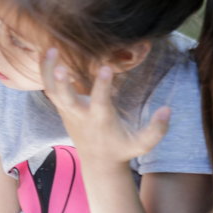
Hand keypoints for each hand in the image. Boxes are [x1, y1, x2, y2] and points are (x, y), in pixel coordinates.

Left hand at [41, 48, 170, 164]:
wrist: (98, 162)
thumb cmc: (122, 149)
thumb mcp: (142, 144)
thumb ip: (156, 130)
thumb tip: (167, 110)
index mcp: (100, 120)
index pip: (100, 102)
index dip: (102, 85)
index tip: (106, 67)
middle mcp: (80, 115)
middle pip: (65, 99)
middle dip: (62, 84)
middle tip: (61, 67)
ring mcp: (67, 112)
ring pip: (52, 91)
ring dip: (48, 72)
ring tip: (51, 49)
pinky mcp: (62, 108)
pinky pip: (50, 89)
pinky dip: (45, 72)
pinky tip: (47, 53)